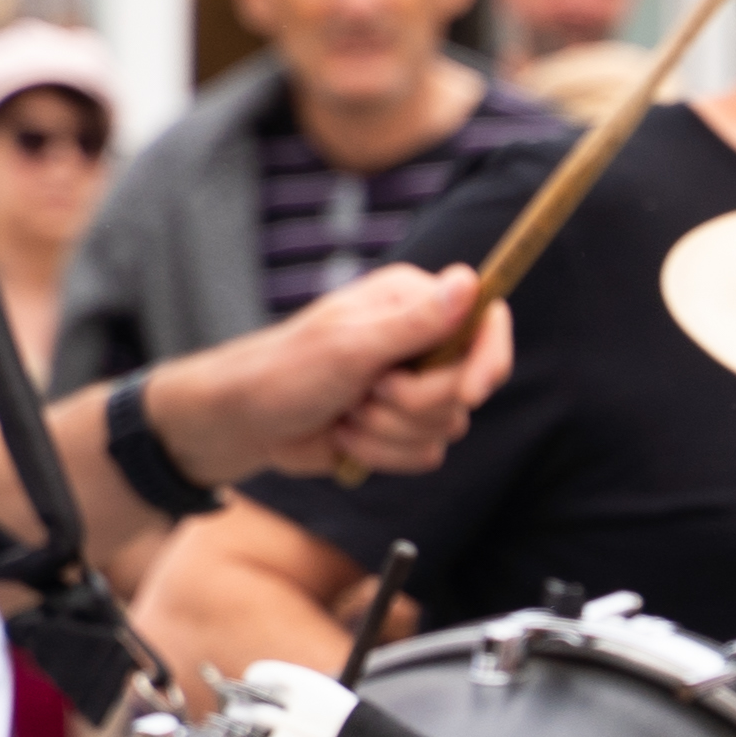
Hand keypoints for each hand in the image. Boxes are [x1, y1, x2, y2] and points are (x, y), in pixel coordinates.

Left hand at [166, 268, 507, 485]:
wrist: (246, 423)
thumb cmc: (285, 372)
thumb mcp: (350, 345)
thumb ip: (415, 322)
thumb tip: (470, 282)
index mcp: (413, 303)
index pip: (485, 320)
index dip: (489, 357)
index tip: (470, 391)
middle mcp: (421, 341)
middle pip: (467, 385)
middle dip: (413, 403)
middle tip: (368, 391)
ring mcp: (414, 386)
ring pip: (448, 426)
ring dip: (389, 431)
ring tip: (348, 412)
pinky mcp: (403, 427)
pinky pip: (427, 453)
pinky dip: (383, 453)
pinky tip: (347, 435)